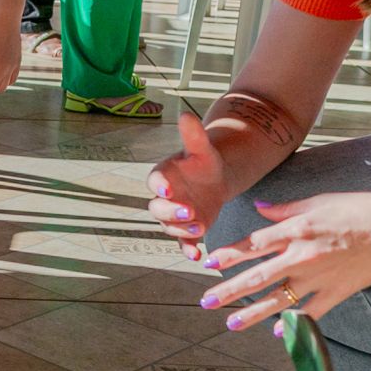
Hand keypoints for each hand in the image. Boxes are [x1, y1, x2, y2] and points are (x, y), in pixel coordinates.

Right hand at [147, 113, 231, 259]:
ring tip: (199, 229)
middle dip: (171, 212)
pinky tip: (197, 257)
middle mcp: (163, 198)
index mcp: (163, 176)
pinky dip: (187, 250)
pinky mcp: (186, 230)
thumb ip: (193, 136)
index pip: (154, 181)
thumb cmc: (205, 163)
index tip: (168, 189)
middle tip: (188, 211)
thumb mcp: (202, 150)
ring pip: (169, 227)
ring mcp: (173, 216)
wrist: (215, 181)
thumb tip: (186, 114)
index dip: (159, 186)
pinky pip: (182, 242)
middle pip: (158, 208)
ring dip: (181, 231)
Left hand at [198, 190, 370, 332]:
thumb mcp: (318, 201)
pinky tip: (277, 333)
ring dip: (252, 313)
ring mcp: (319, 278)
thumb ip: (286, 210)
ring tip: (230, 323)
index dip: (230, 254)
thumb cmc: (360, 209)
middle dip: (229, 289)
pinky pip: (311, 312)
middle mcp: (302, 256)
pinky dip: (294, 324)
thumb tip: (260, 208)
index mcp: (296, 230)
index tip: (210, 262)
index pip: (254, 244)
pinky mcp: (337, 292)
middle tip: (206, 301)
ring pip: (278, 299)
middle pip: (258, 276)